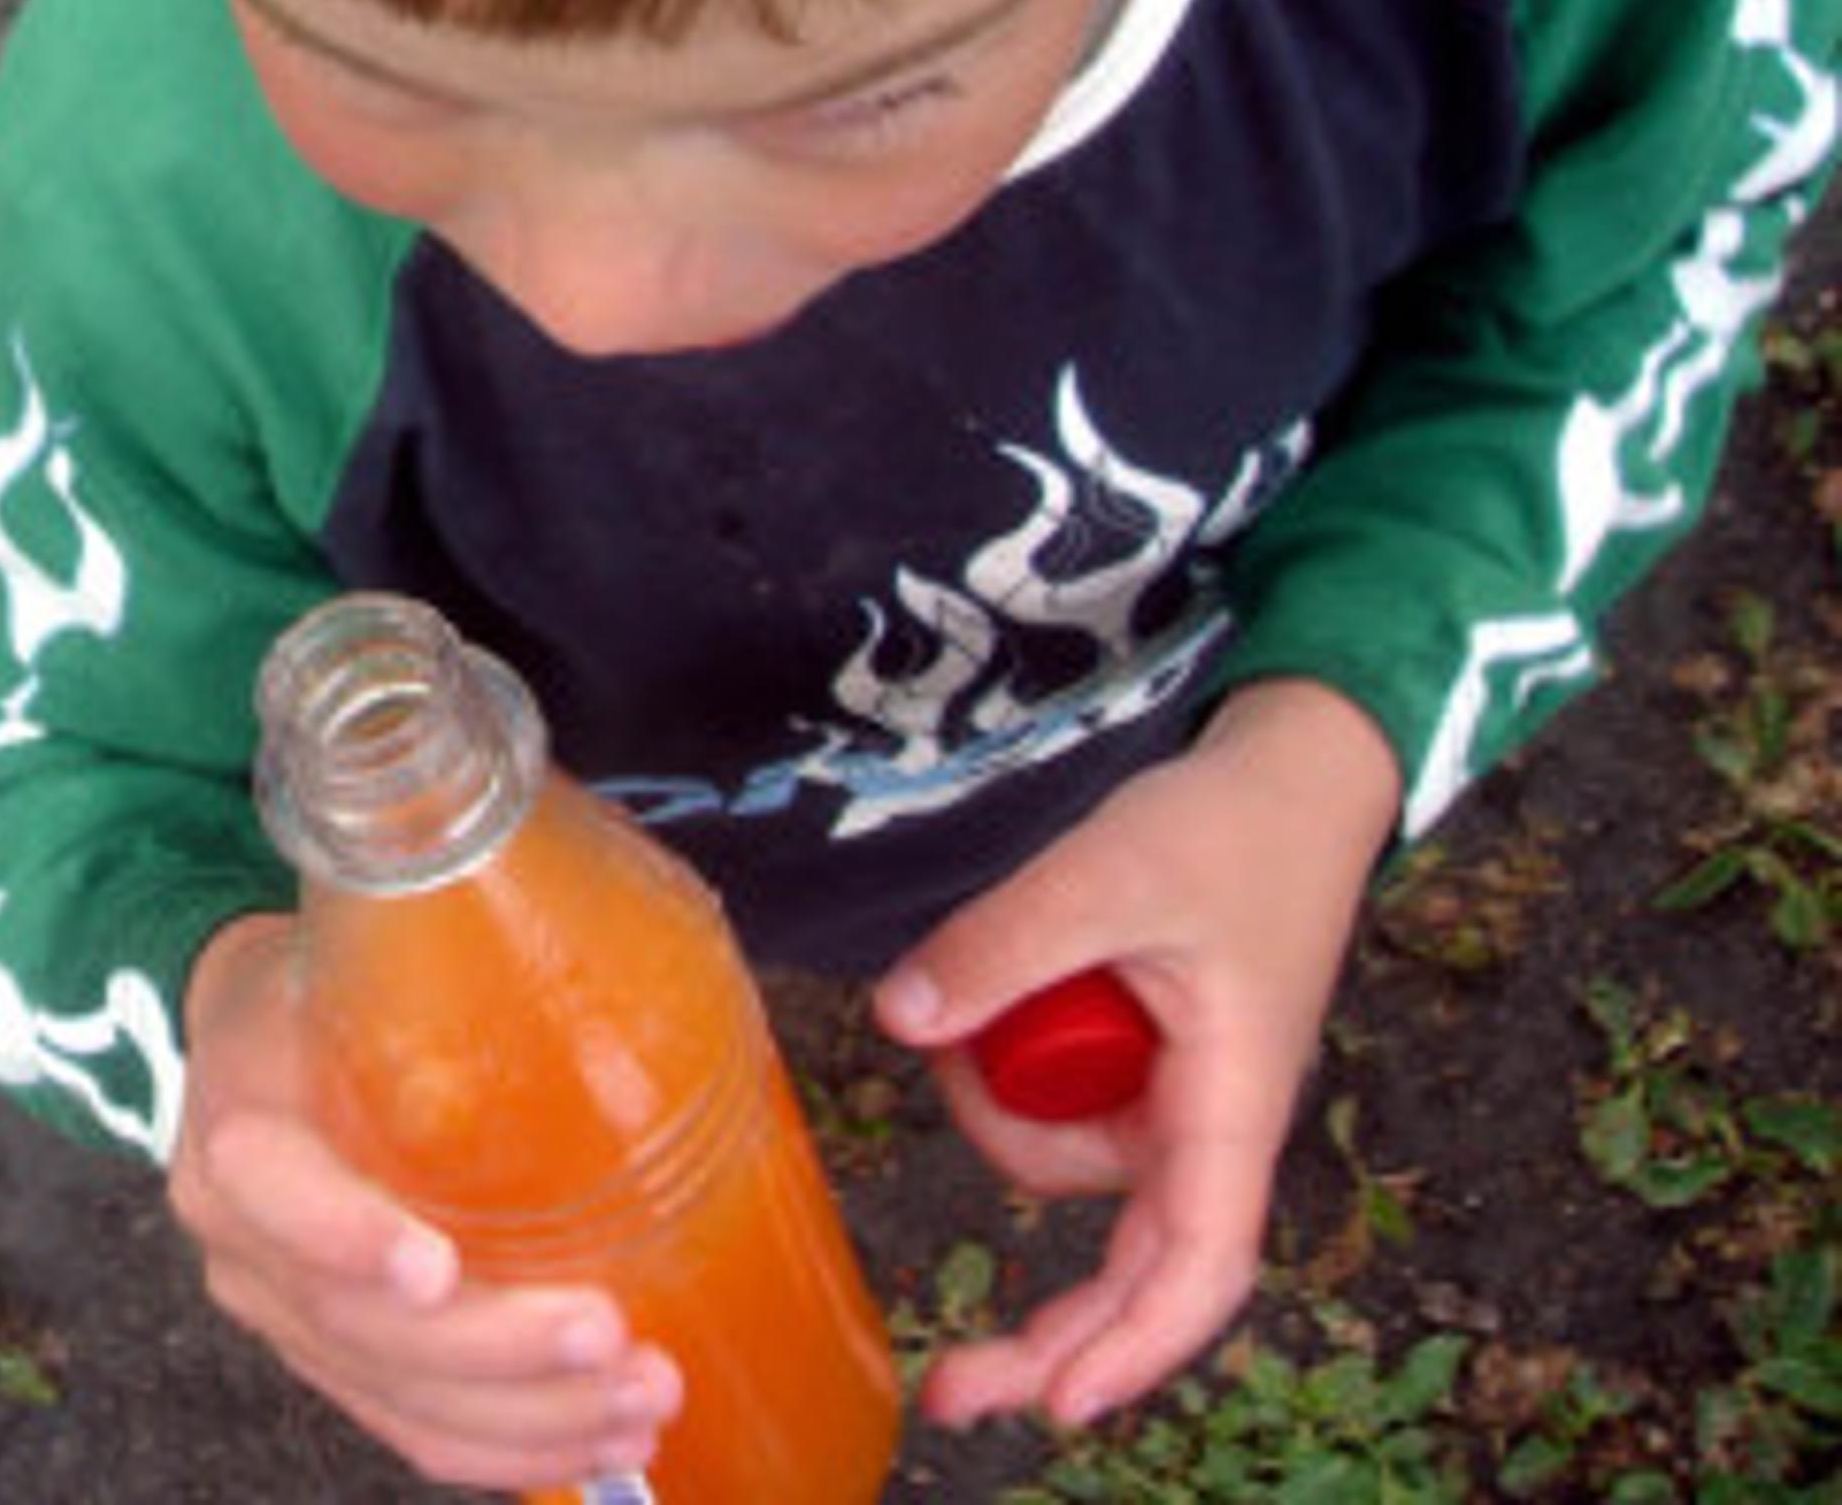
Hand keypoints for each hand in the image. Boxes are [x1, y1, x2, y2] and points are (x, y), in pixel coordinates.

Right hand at [169, 913, 683, 1490]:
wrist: (246, 1036)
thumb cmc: (324, 985)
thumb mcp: (348, 946)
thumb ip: (422, 942)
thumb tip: (560, 910)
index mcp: (239, 1129)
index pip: (275, 1195)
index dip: (349, 1238)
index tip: (436, 1266)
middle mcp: (244, 1240)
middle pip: (357, 1325)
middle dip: (493, 1348)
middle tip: (609, 1335)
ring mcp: (284, 1312)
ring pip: (398, 1397)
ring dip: (529, 1415)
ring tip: (645, 1398)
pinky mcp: (332, 1360)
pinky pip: (415, 1429)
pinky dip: (514, 1446)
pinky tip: (606, 1437)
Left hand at [873, 677, 1402, 1428]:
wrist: (1283, 781)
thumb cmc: (1224, 830)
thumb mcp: (1107, 874)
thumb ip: (1005, 945)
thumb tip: (900, 1020)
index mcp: (1232, 1104)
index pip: (1196, 1265)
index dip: (1135, 1346)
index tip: (1062, 1404)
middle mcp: (1206, 1126)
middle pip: (1131, 1269)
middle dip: (1047, 1333)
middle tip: (944, 1384)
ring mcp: (1170, 1104)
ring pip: (1059, 1160)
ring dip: (994, 1111)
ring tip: (968, 996)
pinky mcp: (1135, 1068)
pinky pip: (1054, 1107)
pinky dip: (1003, 1078)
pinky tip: (974, 1009)